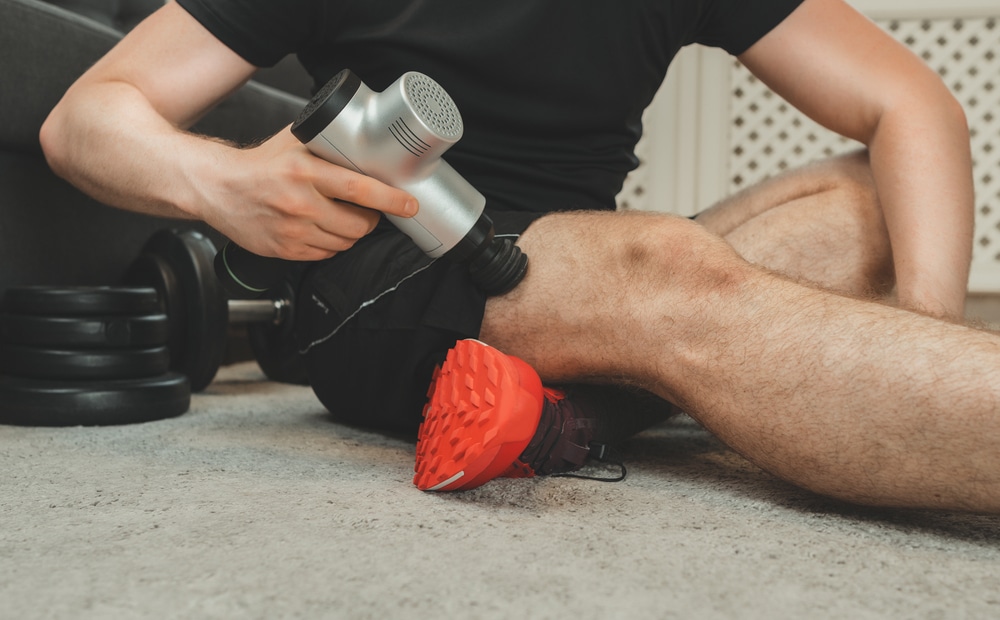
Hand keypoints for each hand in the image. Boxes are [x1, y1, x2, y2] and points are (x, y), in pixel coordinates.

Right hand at [200, 126, 417, 260]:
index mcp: (304, 171)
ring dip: (352, 233)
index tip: (409, 204)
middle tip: (370, 211)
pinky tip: (322, 229)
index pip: (359, 189)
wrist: (217, 188)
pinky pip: (325, 255)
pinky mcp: (285, 249)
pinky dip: (331, 245)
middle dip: (372, 220)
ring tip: (343, 218)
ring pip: (344, 242)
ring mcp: (292, 230)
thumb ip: (329, 146)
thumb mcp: (295, 144)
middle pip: (358, 224)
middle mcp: (299, 202)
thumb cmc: (259, 164)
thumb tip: (368, 142)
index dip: (390, 199)